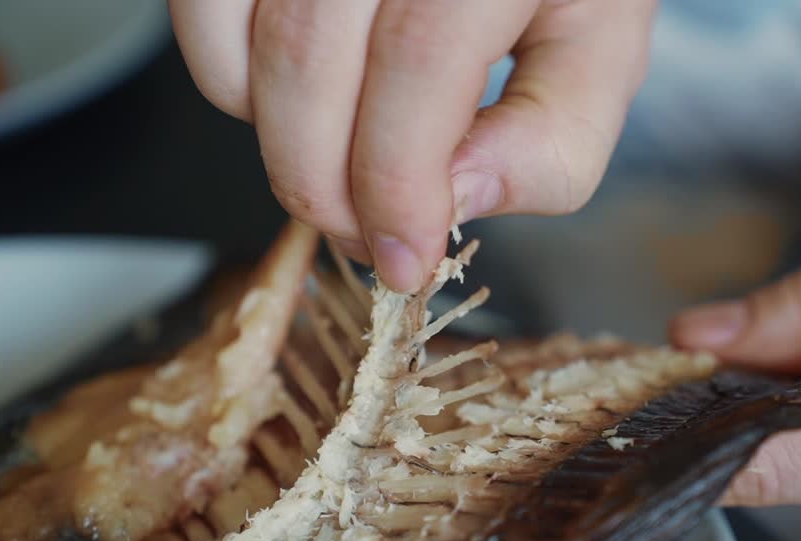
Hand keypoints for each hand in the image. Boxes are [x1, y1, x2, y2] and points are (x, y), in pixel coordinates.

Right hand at [168, 0, 656, 291]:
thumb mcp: (600, 43)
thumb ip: (555, 138)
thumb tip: (457, 201)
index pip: (414, 60)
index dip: (395, 181)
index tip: (403, 257)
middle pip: (309, 58)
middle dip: (325, 186)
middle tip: (364, 235)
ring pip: (243, 46)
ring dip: (280, 145)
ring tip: (343, 167)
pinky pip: (200, 16)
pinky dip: (231, 83)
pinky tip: (298, 100)